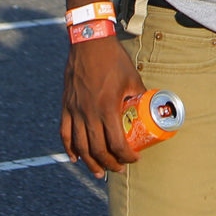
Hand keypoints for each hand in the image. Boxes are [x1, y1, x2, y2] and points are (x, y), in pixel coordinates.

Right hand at [60, 36, 146, 177]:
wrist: (89, 43)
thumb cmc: (114, 59)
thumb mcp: (132, 78)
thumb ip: (139, 94)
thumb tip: (150, 106)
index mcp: (108, 108)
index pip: (116, 143)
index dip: (126, 156)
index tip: (134, 159)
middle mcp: (89, 113)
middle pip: (98, 150)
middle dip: (110, 164)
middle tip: (119, 169)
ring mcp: (75, 111)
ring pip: (80, 146)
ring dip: (90, 163)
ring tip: (100, 172)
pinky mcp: (66, 106)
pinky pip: (64, 133)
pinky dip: (69, 149)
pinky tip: (76, 158)